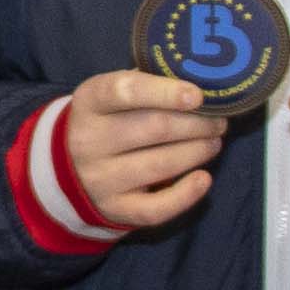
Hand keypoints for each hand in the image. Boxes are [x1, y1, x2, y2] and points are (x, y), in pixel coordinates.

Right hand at [54, 70, 229, 233]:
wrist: (71, 166)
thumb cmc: (108, 120)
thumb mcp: (114, 94)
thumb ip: (149, 83)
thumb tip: (200, 81)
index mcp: (89, 101)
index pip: (125, 91)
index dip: (165, 92)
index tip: (198, 96)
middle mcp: (88, 140)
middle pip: (154, 128)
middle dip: (196, 124)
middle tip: (218, 121)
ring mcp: (99, 179)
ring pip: (159, 165)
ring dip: (196, 152)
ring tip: (213, 143)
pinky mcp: (113, 209)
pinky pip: (155, 208)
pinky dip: (186, 194)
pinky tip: (204, 179)